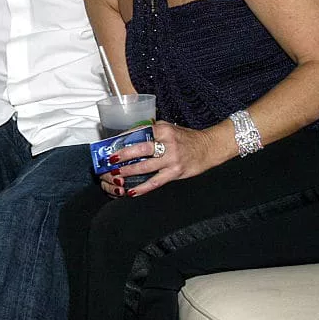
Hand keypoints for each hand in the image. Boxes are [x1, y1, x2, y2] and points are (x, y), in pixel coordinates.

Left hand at [100, 121, 218, 197]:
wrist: (209, 147)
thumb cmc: (186, 138)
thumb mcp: (169, 128)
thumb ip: (152, 130)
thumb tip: (129, 135)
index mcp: (163, 130)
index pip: (139, 132)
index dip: (123, 139)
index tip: (111, 144)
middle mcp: (167, 143)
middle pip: (140, 149)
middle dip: (122, 155)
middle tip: (109, 160)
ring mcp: (172, 159)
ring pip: (145, 166)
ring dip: (128, 171)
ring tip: (115, 175)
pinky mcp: (175, 172)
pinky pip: (155, 182)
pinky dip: (142, 188)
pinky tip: (132, 191)